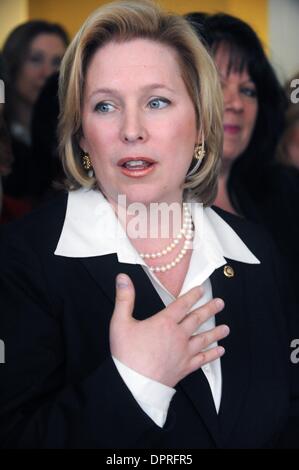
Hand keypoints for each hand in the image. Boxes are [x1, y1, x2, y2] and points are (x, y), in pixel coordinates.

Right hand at [110, 273, 228, 387]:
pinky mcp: (185, 368)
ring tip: (226, 328)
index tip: (201, 289)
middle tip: (220, 303)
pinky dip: (212, 355)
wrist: (134, 385)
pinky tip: (219, 352)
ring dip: (216, 332)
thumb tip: (123, 279)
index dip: (192, 295)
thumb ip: (124, 298)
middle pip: (197, 319)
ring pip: (204, 339)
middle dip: (210, 309)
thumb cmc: (127, 355)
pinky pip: (203, 359)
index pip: (182, 304)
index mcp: (164, 323)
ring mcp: (183, 352)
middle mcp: (178, 336)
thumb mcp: (120, 322)